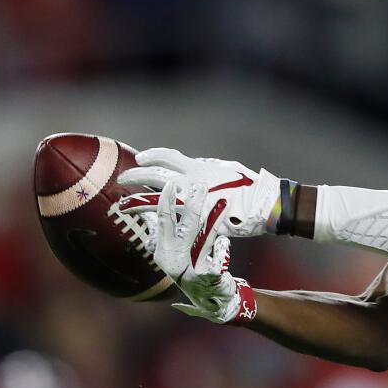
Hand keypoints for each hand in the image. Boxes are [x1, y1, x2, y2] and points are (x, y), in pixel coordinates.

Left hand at [118, 148, 282, 237]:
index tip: (140, 158)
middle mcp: (191, 184)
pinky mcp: (198, 223)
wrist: (265, 206)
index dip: (151, 156)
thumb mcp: (225, 169)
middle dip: (135, 176)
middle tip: (123, 180)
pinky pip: (173, 226)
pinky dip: (158, 228)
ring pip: (155, 201)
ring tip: (122, 204)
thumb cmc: (248, 186)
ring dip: (135, 202)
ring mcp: (192, 205)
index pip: (167, 156)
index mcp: (198, 168)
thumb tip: (190, 166)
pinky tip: (147, 231)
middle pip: (154, 176)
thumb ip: (205, 168)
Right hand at [148, 177, 256, 324]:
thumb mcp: (175, 251)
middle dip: (192, 206)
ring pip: (203, 241)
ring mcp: (189, 271)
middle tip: (200, 186)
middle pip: (184, 228)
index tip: (171, 184)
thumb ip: (163, 232)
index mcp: (164, 250)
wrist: (209, 301)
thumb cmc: (191, 270)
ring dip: (212, 222)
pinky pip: (217, 261)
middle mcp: (173, 260)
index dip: (166, 202)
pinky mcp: (207, 280)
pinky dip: (222, 250)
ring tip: (221, 203)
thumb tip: (145, 213)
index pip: (163, 221)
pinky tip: (224, 243)